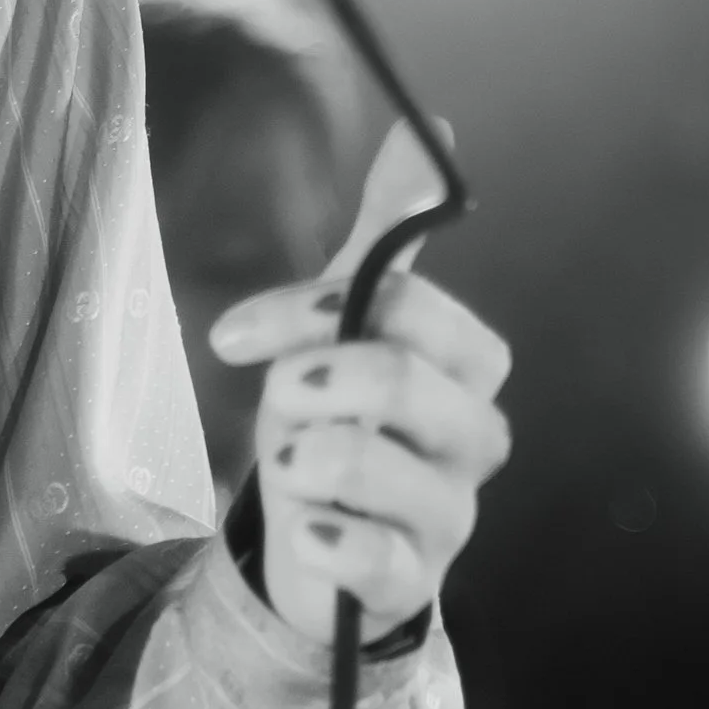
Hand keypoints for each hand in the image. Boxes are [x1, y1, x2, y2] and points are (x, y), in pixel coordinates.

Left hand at [209, 269, 510, 653]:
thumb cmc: (335, 417)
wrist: (313, 540)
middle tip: (275, 398)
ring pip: (393, 471)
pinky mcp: (415, 582)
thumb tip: (432, 126)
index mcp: (464, 366)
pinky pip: (383, 561)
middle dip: (318, 378)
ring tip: (286, 465)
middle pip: (409, 381)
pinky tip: (305, 530)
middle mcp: (473, 436)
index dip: (314, 311)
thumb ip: (388, 232)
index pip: (411, 307)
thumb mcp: (345, 321)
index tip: (235, 334)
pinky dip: (331, 541)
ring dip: (315, 457)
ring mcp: (450, 514)